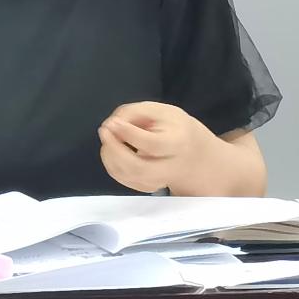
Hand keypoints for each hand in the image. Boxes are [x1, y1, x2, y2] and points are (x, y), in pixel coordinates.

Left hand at [98, 102, 214, 193]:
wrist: (194, 155)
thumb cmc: (175, 128)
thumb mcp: (162, 111)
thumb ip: (136, 112)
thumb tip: (113, 124)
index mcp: (178, 143)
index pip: (153, 144)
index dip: (129, 133)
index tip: (112, 122)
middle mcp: (171, 167)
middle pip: (139, 168)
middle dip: (114, 150)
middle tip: (104, 130)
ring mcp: (159, 181)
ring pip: (129, 176)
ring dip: (110, 156)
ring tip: (108, 136)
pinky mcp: (148, 187)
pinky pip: (124, 180)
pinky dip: (112, 164)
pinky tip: (112, 149)